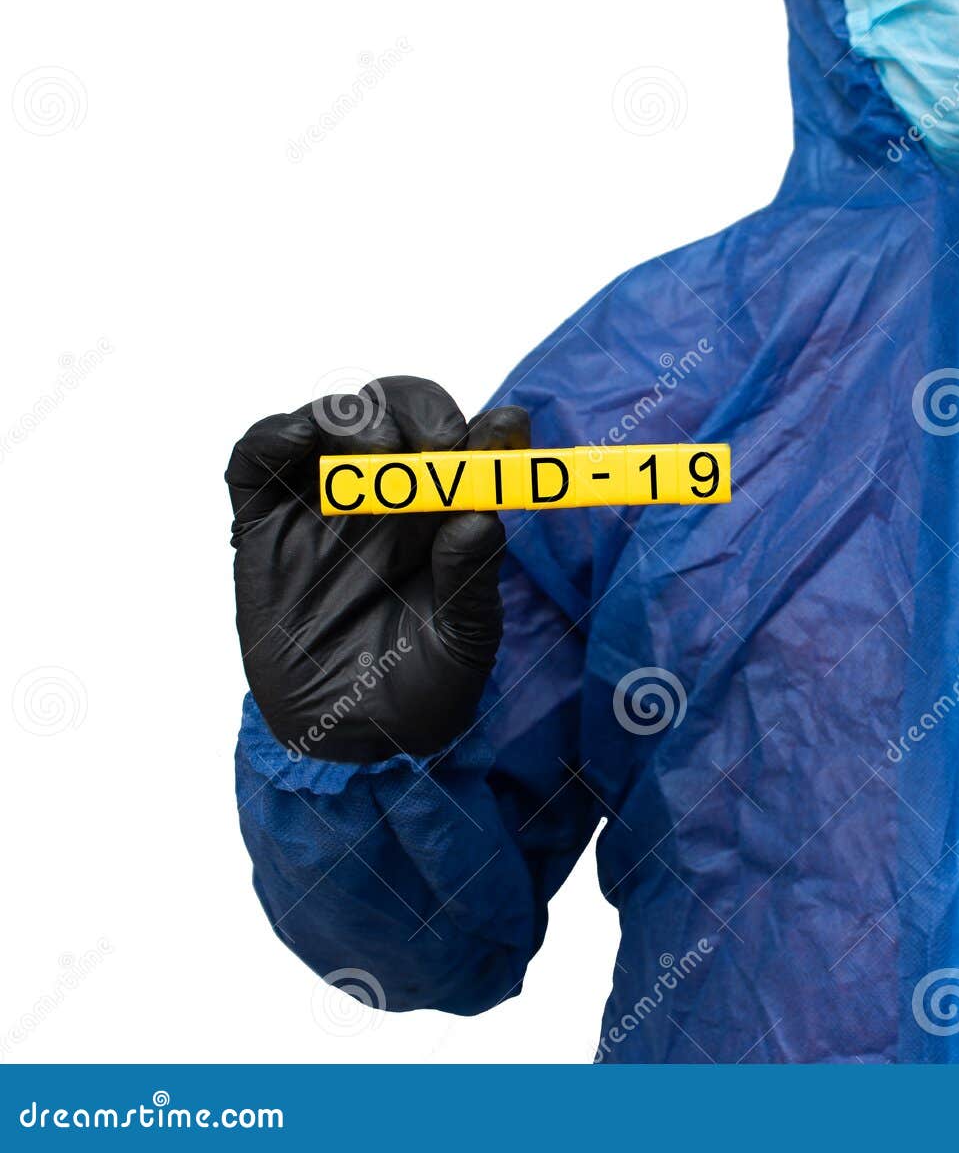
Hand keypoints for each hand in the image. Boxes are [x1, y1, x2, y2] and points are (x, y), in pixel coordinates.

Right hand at [226, 376, 529, 761]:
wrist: (348, 742)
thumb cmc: (418, 688)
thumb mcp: (463, 644)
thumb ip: (472, 581)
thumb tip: (477, 516)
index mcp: (446, 514)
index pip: (471, 444)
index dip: (491, 427)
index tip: (507, 430)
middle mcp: (388, 495)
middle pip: (401, 410)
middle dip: (422, 411)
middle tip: (436, 444)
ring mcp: (322, 503)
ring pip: (334, 418)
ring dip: (357, 418)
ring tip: (378, 455)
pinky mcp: (263, 522)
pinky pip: (257, 457)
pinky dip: (274, 434)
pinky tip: (298, 440)